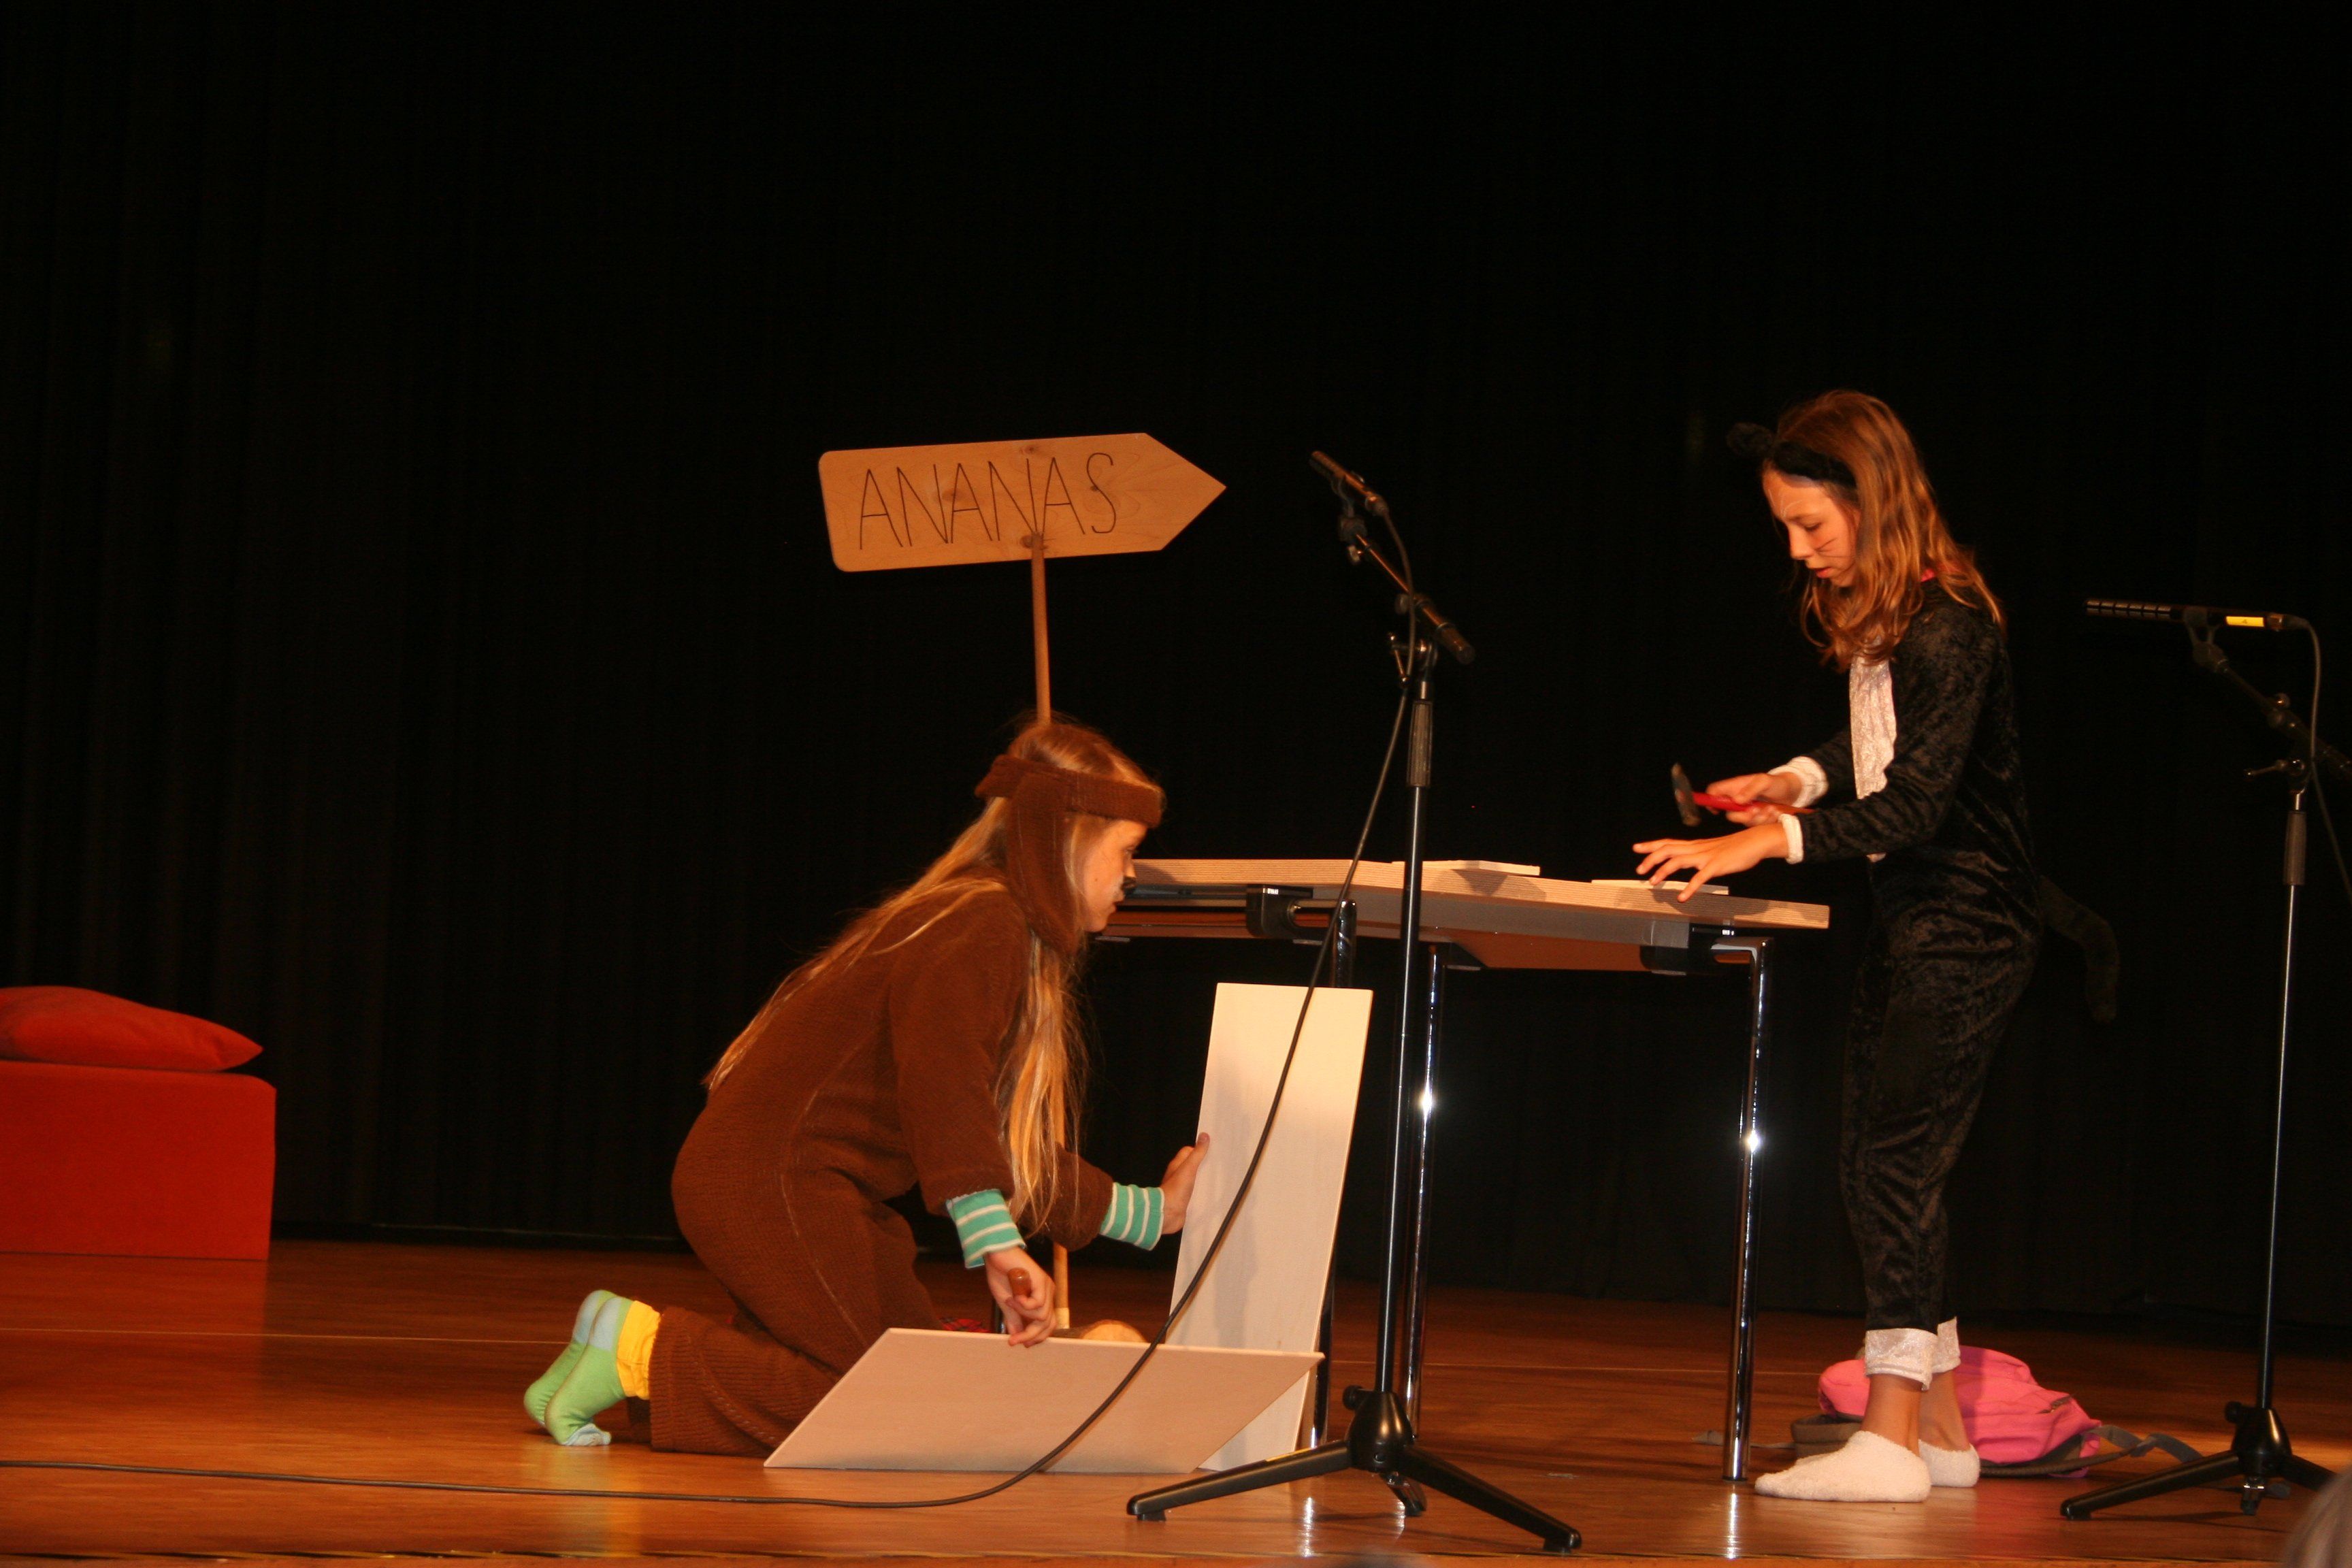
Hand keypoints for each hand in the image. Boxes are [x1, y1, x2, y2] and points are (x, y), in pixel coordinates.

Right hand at [983, 1247, 1054, 1346]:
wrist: (996, 1255)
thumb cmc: (1001, 1275)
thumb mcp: (1007, 1303)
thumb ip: (1014, 1319)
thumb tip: (1016, 1337)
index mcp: (1042, 1298)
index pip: (1047, 1325)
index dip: (1036, 1337)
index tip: (1019, 1344)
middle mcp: (1048, 1293)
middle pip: (1047, 1324)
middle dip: (1030, 1335)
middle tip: (1013, 1340)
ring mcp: (1047, 1287)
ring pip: (1041, 1316)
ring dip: (1022, 1313)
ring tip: (1009, 1301)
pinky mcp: (1042, 1281)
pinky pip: (1037, 1304)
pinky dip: (1023, 1305)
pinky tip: (1014, 1297)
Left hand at [1159, 1134, 1210, 1233]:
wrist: (1167, 1213)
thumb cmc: (1175, 1190)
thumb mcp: (1188, 1168)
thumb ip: (1197, 1154)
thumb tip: (1203, 1136)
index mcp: (1177, 1165)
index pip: (1188, 1151)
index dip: (1198, 1148)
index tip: (1211, 1148)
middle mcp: (1178, 1175)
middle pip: (1191, 1165)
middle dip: (1202, 1163)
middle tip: (1217, 1162)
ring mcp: (1181, 1188)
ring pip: (1193, 1179)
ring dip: (1202, 1178)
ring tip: (1216, 1177)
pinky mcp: (1184, 1199)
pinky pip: (1194, 1192)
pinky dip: (1201, 1191)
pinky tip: (1210, 1192)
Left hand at [1630, 822, 1786, 900]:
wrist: (1755, 841)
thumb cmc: (1736, 847)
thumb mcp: (1713, 849)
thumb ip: (1699, 855)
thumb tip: (1689, 861)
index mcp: (1696, 845)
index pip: (1668, 842)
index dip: (1651, 845)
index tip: (1636, 848)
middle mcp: (1697, 848)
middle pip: (1668, 849)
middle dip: (1651, 859)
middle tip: (1639, 871)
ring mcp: (1706, 856)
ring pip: (1678, 860)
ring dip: (1663, 871)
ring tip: (1653, 882)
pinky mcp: (1717, 866)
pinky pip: (1700, 878)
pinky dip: (1689, 888)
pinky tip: (1682, 897)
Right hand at [1707, 771, 1800, 825]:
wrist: (1792, 792)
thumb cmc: (1776, 783)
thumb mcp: (1764, 781)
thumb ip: (1750, 789)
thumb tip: (1737, 800)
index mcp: (1735, 787)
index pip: (1714, 792)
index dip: (1710, 801)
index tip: (1716, 810)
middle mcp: (1739, 800)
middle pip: (1729, 814)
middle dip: (1743, 816)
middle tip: (1755, 810)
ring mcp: (1747, 811)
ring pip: (1744, 822)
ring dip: (1759, 818)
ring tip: (1771, 809)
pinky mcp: (1756, 819)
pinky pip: (1756, 825)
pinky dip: (1767, 820)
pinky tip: (1774, 812)